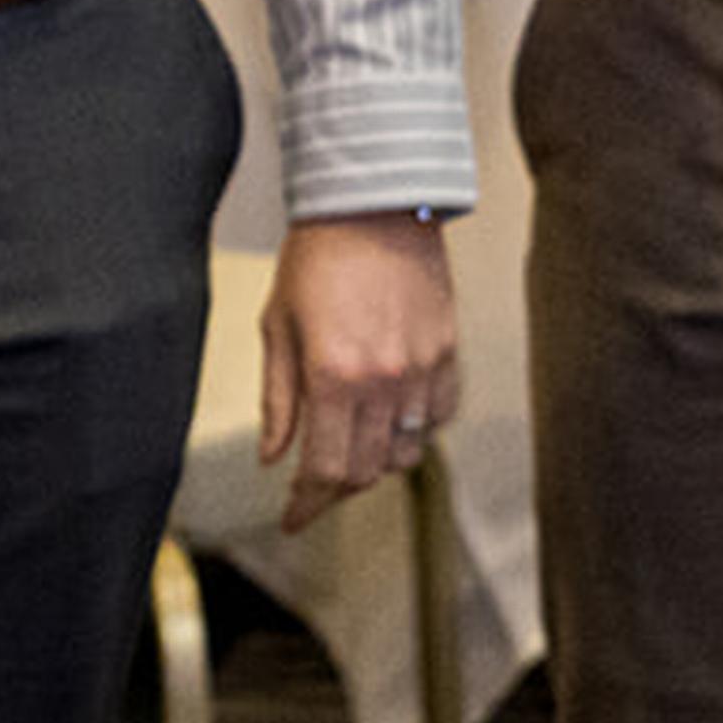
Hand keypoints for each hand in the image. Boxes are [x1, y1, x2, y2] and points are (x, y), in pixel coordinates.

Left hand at [263, 212, 460, 529]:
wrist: (374, 204)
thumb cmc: (317, 256)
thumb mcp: (278, 327)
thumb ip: (278, 400)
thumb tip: (274, 457)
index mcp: (333, 376)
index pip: (325, 470)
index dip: (307, 505)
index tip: (293, 518)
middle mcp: (382, 381)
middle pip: (366, 471)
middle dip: (337, 490)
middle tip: (315, 488)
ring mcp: (421, 369)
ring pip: (405, 452)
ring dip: (376, 463)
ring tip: (352, 450)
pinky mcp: (447, 353)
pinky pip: (438, 417)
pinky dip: (415, 431)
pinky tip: (391, 418)